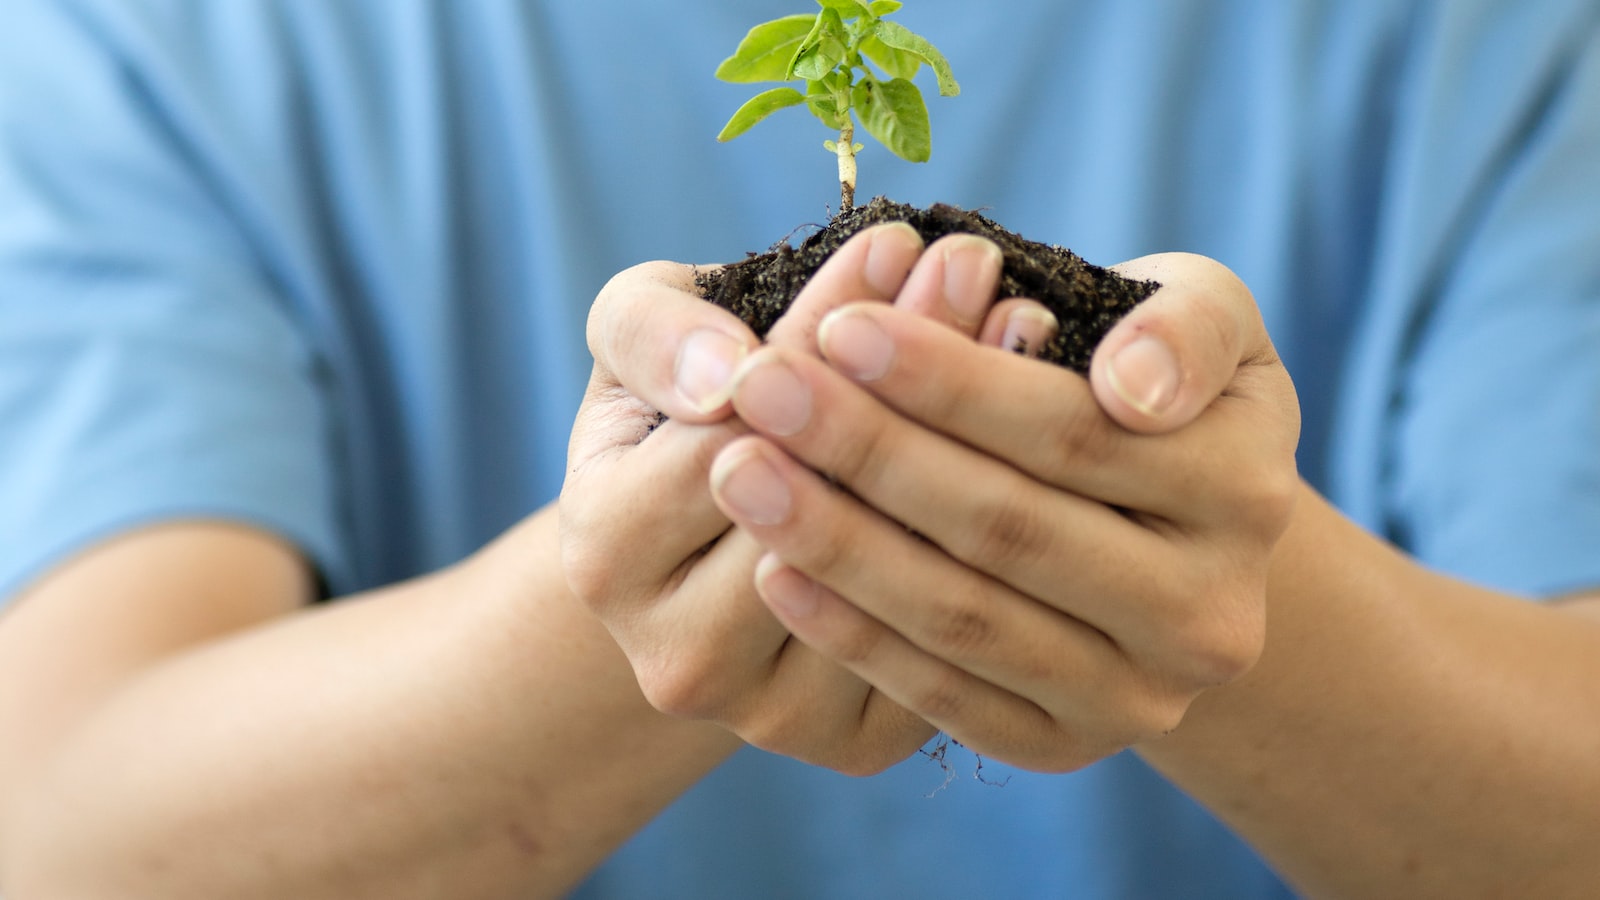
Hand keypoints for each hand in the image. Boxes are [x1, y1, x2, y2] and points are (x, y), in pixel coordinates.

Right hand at [560, 225, 1049, 771]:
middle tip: (983, 271)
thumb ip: (658, 333)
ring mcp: (771, 717)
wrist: (699, 562)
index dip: (821, 335)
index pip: (734, 433)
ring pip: (899, 575)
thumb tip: (729, 372)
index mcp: (609, 554)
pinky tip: (1036, 438)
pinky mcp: (856, 744)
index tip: (902, 242)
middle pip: (823, 508)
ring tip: (1028, 329)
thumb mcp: (634, 348)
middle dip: (910, 376)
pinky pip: (946, 638)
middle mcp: (679, 659)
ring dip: (973, 443)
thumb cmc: (675, 422)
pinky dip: (995, 536)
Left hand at [710, 252, 1300, 772]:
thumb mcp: (1202, 317)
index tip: (838, 325)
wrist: (1165, 525)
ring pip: (966, 617)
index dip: (947, 380)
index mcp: (1245, 489)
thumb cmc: (1154, 382)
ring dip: (839, 542)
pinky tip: (774, 568)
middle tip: (761, 386)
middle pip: (1007, 527)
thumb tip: (1133, 387)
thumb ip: (1183, 326)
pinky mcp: (1065, 748)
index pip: (1069, 432)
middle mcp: (1210, 616)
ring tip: (742, 468)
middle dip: (869, 451)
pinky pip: (945, 697)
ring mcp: (1139, 698)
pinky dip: (854, 634)